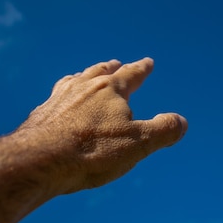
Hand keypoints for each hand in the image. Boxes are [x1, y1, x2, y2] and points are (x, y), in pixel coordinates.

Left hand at [17, 58, 186, 192]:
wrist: (40, 160)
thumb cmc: (92, 150)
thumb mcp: (138, 143)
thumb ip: (162, 130)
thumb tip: (182, 122)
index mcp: (109, 90)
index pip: (131, 74)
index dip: (142, 68)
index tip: (148, 62)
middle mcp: (83, 87)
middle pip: (100, 72)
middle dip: (111, 68)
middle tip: (116, 63)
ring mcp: (59, 98)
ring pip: (75, 80)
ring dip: (84, 76)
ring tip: (84, 75)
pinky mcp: (41, 114)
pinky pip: (55, 98)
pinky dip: (62, 95)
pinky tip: (58, 102)